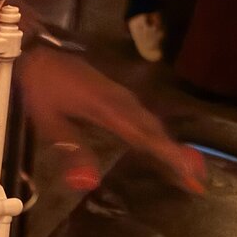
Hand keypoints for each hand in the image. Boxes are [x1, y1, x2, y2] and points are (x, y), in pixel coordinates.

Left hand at [18, 46, 206, 194]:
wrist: (39, 51)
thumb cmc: (43, 86)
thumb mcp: (51, 123)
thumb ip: (72, 152)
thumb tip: (88, 184)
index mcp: (110, 110)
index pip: (146, 138)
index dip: (169, 157)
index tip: (189, 175)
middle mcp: (122, 102)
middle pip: (156, 131)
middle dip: (177, 156)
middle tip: (196, 179)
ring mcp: (122, 97)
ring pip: (152, 124)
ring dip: (169, 145)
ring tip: (185, 167)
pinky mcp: (117, 96)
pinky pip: (143, 118)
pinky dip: (155, 135)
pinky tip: (157, 146)